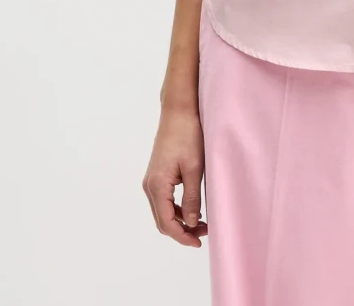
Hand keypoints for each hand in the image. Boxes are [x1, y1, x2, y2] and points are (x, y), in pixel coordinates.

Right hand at [142, 105, 207, 246]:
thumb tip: (191, 223)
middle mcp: (149, 185)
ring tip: (202, 223)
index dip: (182, 236)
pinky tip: (192, 209)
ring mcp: (151, 180)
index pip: (166, 222)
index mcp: (157, 185)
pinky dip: (176, 209)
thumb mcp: (195, 168)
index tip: (198, 242)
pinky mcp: (156, 175)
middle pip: (162, 220)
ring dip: (180, 220)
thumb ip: (192, 197)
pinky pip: (164, 200)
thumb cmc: (188, 135)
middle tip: (204, 233)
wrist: (178, 111)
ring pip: (162, 211)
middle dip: (182, 230)